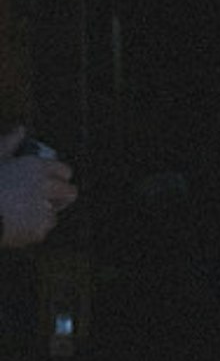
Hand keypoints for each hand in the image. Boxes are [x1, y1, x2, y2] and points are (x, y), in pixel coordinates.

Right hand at [0, 134, 73, 251]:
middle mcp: (45, 185)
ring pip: (54, 214)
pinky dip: (30, 231)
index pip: (65, 171)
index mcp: (35, 166)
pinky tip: (14, 227)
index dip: (59, 178)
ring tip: (20, 215)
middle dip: (61, 198)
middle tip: (43, 203)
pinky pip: (41, 231)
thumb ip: (9, 143)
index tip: (51, 183)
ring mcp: (44, 207)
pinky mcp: (40, 228)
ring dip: (42, 216)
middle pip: (70, 193)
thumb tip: (21, 129)